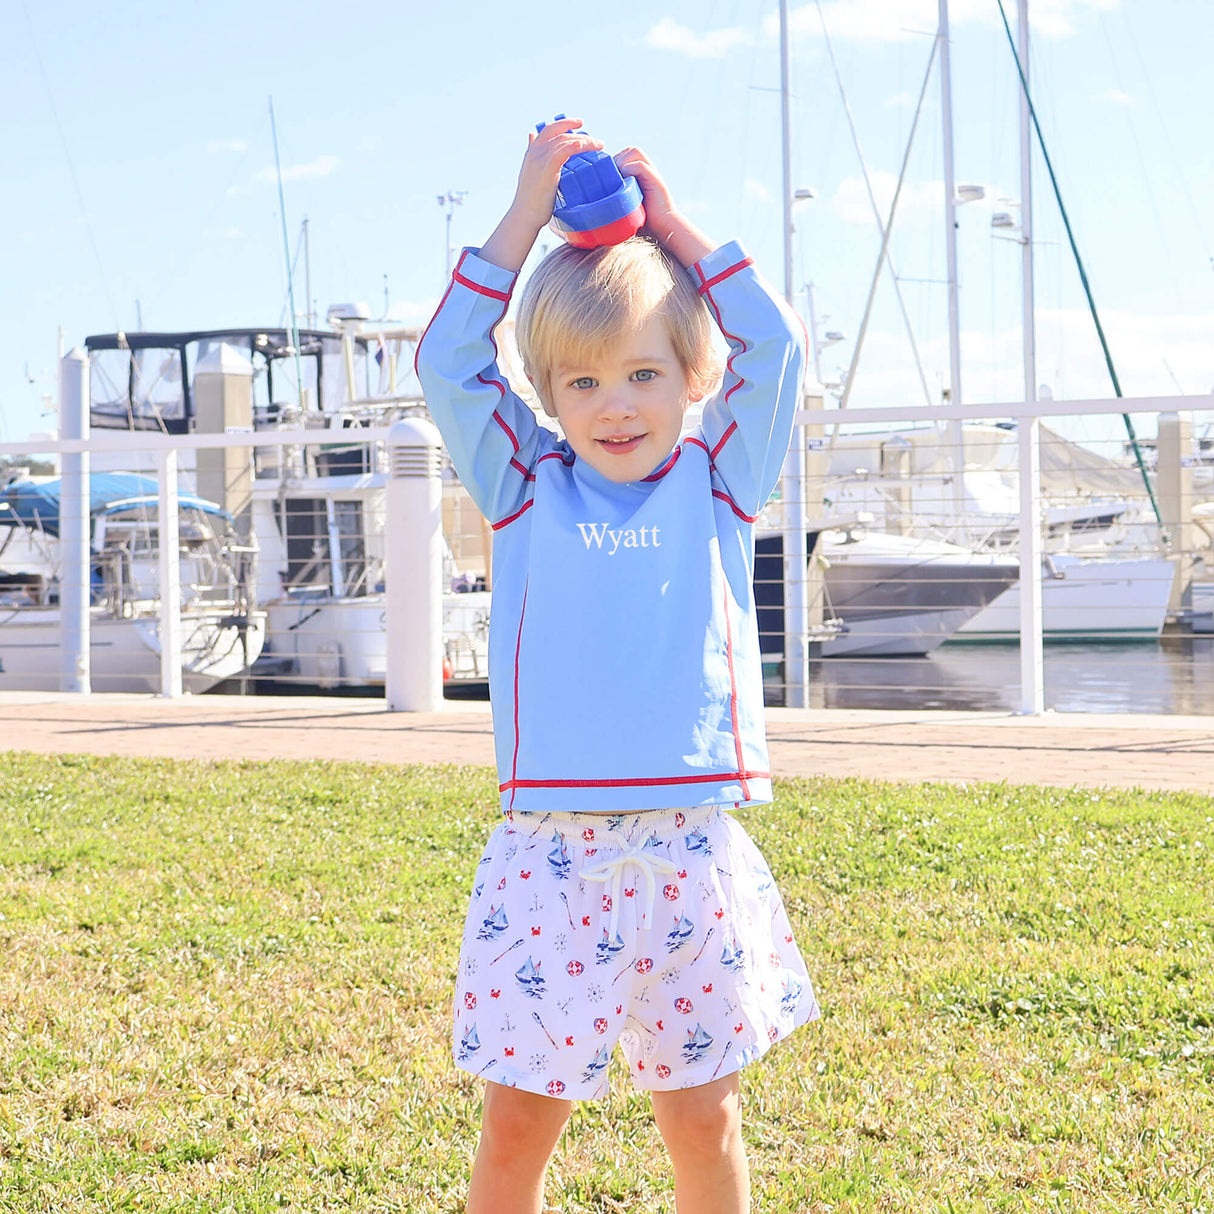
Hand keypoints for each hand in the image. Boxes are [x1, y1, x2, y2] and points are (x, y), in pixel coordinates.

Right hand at [512, 118, 603, 230]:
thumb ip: (535, 154)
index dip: (565, 123)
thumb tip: (531, 136)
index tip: (580, 124)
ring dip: (584, 141)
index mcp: (533, 152)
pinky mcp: (546, 171)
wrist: (524, 215)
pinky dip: (573, 147)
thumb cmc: (531, 199)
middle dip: (580, 133)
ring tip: (599, 146)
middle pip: (560, 134)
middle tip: (597, 141)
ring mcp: (539, 160)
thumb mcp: (531, 171)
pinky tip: (583, 145)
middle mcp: (535, 153)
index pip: (550, 129)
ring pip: (564, 142)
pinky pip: (561, 153)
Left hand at [614, 147, 713, 266]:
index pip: (625, 154)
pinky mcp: (655, 180)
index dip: (613, 161)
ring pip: (634, 152)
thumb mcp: (626, 208)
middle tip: (609, 178)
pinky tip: (624, 184)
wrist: (664, 229)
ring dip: (622, 162)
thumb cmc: (644, 223)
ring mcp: (652, 173)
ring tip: (616, 180)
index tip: (604, 177)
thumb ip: (615, 199)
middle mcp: (647, 170)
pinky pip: (639, 165)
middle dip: (616, 160)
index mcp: (641, 174)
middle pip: (629, 150)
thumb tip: (594, 203)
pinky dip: (629, 170)